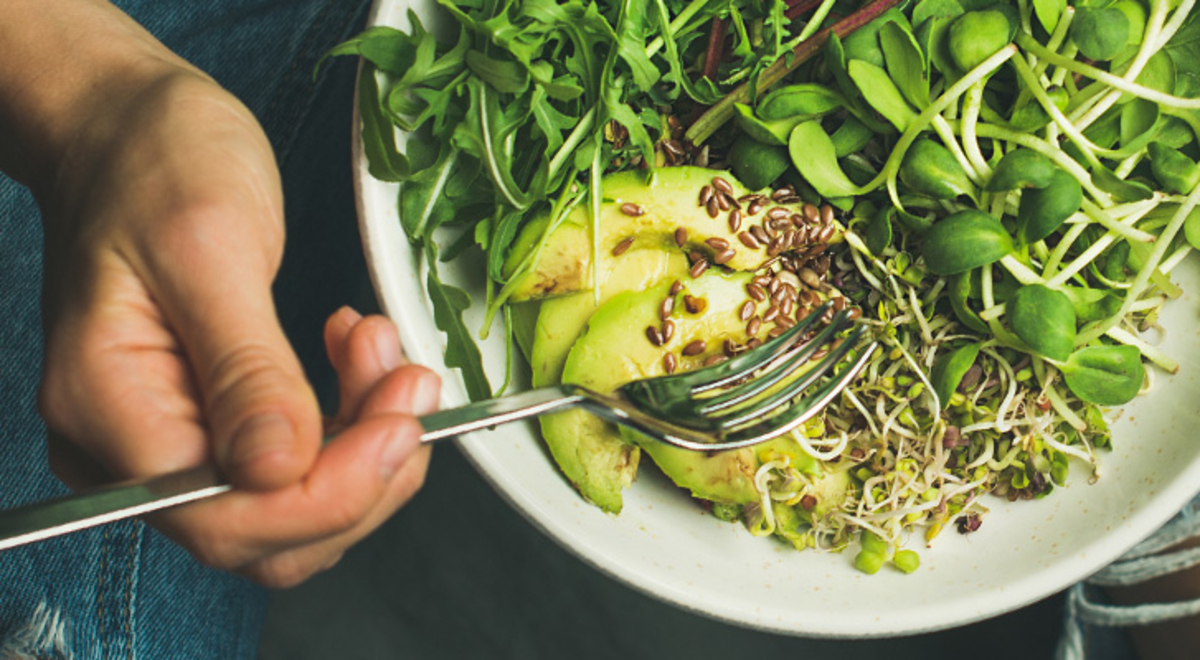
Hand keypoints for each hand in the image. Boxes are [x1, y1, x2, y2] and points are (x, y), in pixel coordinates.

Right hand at [27, 43, 438, 584]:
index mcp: (109, 406)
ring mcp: (168, 437)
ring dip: (363, 439)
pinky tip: (356, 357)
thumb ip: (246, 370)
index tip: (403, 426)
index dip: (332, 495)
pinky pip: (292, 460)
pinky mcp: (207, 420)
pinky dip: (347, 421)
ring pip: (293, 502)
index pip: (226, 519)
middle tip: (410, 382)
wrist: (127, 127)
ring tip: (381, 350)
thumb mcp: (211, 248)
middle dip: (362, 468)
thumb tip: (279, 469)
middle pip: (269, 530)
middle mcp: (129, 445)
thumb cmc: (154, 163)